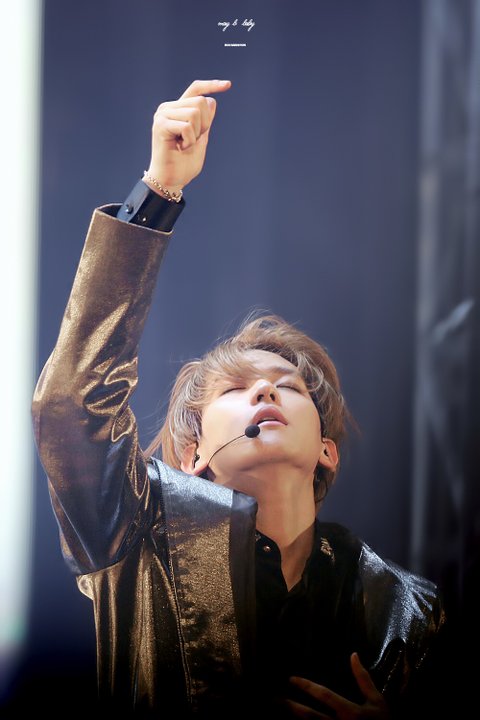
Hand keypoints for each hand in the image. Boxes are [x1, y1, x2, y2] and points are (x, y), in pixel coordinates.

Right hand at [145, 78, 231, 194]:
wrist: (170, 180)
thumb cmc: (184, 164)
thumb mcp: (200, 139)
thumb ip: (205, 122)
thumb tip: (212, 101)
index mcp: (177, 110)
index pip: (196, 90)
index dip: (211, 86)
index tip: (228, 85)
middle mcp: (168, 108)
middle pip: (201, 102)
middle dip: (205, 124)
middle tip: (192, 140)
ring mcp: (163, 115)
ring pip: (195, 113)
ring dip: (196, 134)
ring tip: (185, 145)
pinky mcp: (161, 125)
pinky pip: (187, 126)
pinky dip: (189, 140)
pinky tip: (181, 148)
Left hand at [284, 653, 391, 718]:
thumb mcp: (377, 701)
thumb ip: (363, 679)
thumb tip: (353, 655)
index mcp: (350, 712)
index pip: (324, 695)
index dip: (306, 686)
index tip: (291, 679)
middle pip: (310, 716)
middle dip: (292, 707)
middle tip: (276, 699)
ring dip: (295, 718)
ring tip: (281, 709)